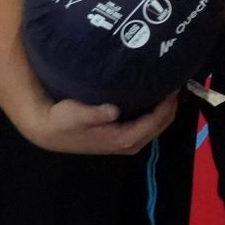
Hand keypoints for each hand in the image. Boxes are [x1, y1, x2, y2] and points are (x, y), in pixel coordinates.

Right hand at [24, 89, 178, 155]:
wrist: (49, 132)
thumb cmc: (62, 121)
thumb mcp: (75, 115)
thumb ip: (95, 114)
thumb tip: (113, 110)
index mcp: (123, 139)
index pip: (156, 121)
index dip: (168, 104)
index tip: (174, 83)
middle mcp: (130, 143)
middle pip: (161, 124)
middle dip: (171, 105)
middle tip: (176, 80)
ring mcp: (127, 142)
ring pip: (156, 125)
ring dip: (164, 108)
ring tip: (168, 85)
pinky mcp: (122, 137)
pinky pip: (147, 124)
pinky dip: (155, 111)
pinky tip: (155, 95)